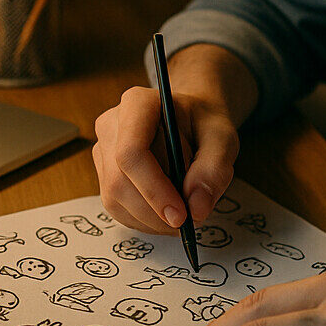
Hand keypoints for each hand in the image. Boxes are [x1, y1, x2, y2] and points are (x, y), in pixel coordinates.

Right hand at [92, 85, 239, 234]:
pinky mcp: (104, 174)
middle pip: (119, 181)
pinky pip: (117, 208)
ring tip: (183, 212)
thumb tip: (197, 208)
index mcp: (136, 104)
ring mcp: (103, 150)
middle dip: (155, 211)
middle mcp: (111, 125)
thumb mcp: (222, 139)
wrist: (192, 122)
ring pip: (115, 199)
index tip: (181, 215)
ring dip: (152, 219)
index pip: (131, 152)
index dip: (153, 189)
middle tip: (190, 221)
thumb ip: (214, 169)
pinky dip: (145, 221)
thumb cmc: (204, 125)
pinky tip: (167, 212)